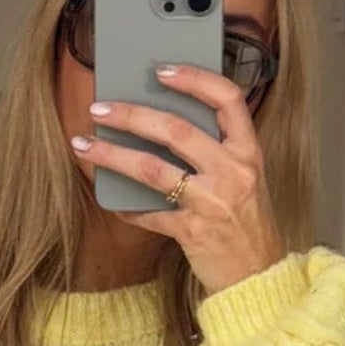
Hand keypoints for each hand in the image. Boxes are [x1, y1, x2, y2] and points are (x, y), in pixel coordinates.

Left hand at [73, 64, 286, 296]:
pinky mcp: (193, 232)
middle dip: (131, 115)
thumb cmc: (248, 224)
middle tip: (100, 109)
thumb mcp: (246, 179)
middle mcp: (234, 172)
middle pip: (176, 130)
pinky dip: (127, 207)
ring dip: (112, 155)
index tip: (162, 70)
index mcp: (249, 152)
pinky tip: (112, 200)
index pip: (227, 99)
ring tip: (85, 145)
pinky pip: (149, 214)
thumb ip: (219, 152)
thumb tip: (165, 126)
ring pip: (153, 169)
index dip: (195, 78)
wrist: (259, 275)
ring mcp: (213, 202)